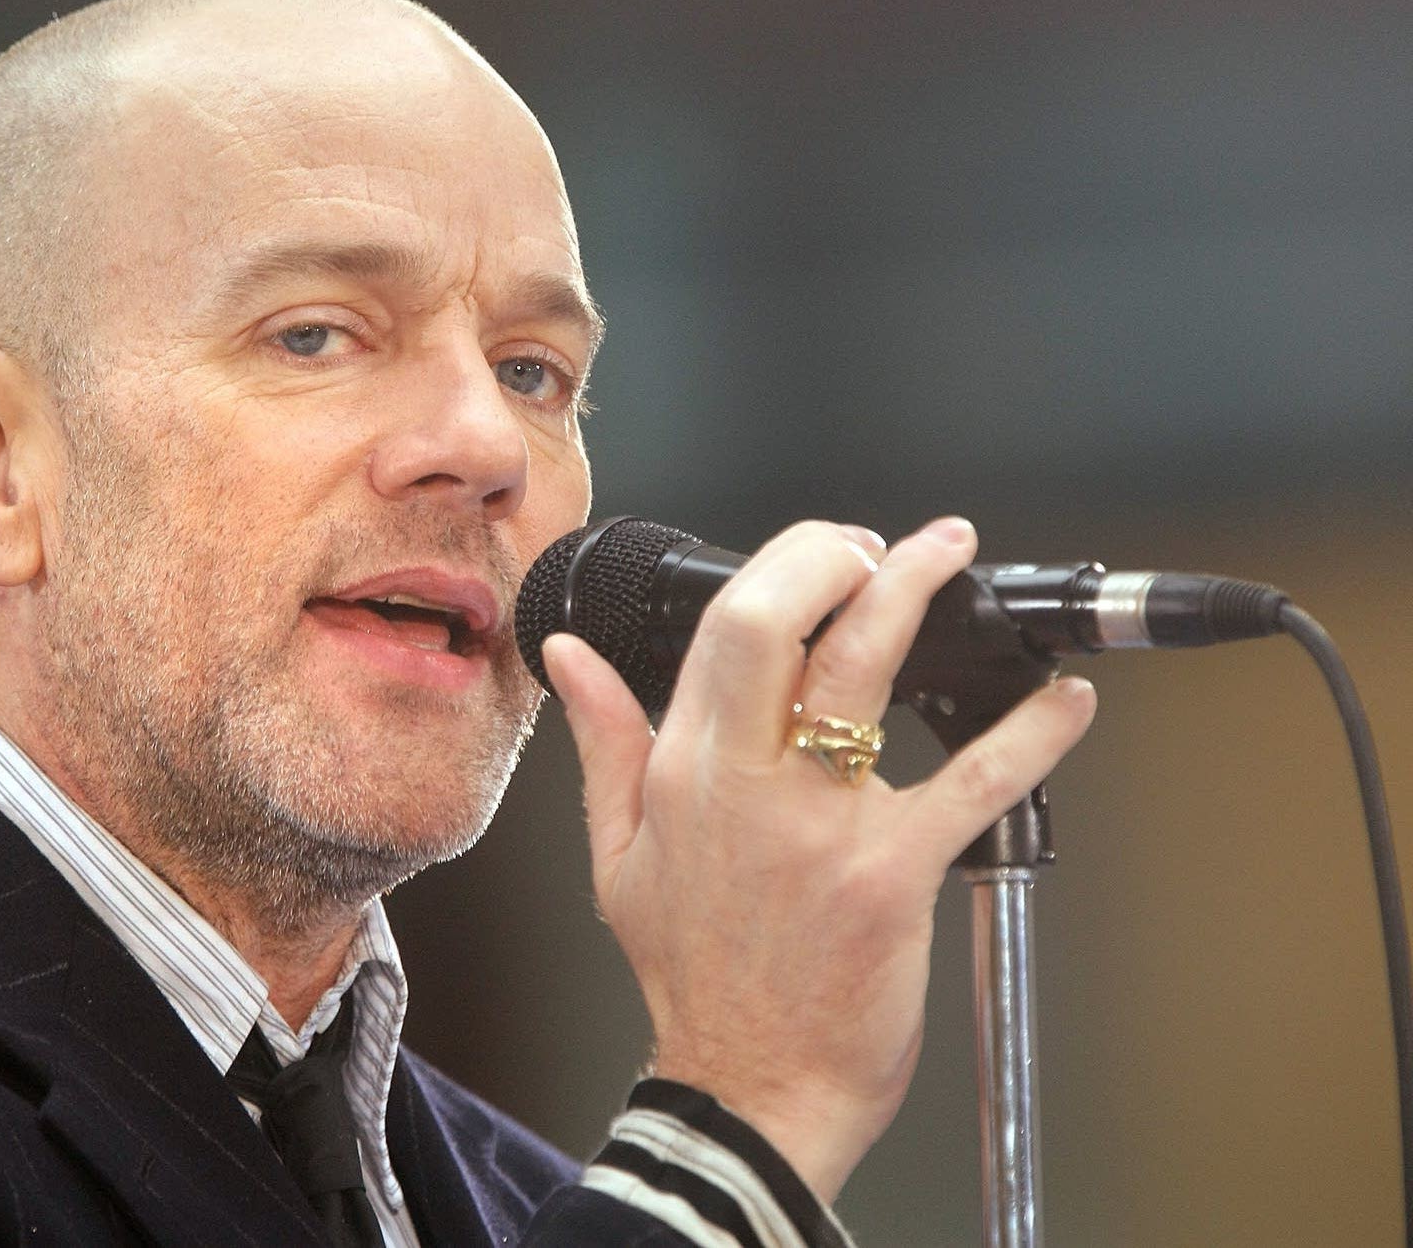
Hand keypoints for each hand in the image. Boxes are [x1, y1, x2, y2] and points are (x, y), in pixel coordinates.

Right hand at [542, 516, 1095, 1202]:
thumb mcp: (617, 854)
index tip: (827, 553)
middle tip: (886, 543)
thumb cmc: (694, 977)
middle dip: (835, 555)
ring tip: (953, 556)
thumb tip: (569, 656)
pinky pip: (971, 780)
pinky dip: (1029, 731)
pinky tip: (1064, 700)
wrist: (748, 1089)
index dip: (782, 566)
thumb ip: (603, 741)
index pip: (721, 628)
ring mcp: (818, 825)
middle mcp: (743, 784)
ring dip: (916, 594)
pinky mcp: (891, 873)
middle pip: (774, 622)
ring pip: (863, 673)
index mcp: (683, 770)